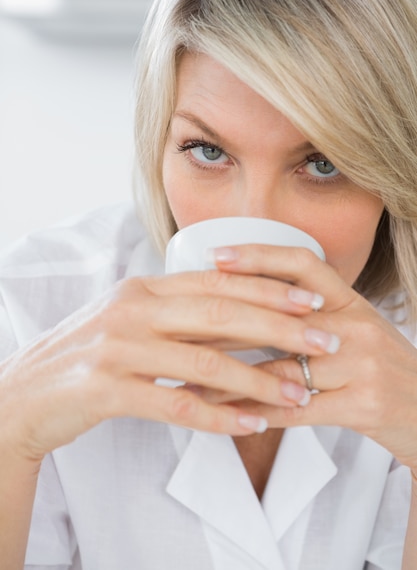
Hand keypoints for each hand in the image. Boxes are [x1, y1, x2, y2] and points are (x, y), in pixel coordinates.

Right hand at [0, 264, 329, 462]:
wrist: (27, 392)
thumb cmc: (90, 355)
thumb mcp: (133, 319)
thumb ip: (180, 313)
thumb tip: (241, 313)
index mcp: (144, 287)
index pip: (218, 281)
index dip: (269, 288)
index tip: (313, 299)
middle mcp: (133, 308)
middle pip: (220, 312)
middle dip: (279, 326)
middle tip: (324, 341)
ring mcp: (118, 348)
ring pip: (203, 361)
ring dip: (257, 379)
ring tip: (298, 392)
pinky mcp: (106, 389)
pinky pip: (174, 405)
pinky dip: (216, 417)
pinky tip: (249, 424)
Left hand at [204, 244, 416, 470]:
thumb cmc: (378, 366)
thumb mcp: (352, 328)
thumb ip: (309, 313)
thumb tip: (248, 301)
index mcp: (351, 300)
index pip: (302, 263)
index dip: (258, 256)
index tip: (215, 255)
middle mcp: (357, 326)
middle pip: (282, 315)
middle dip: (226, 319)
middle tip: (181, 323)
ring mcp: (363, 366)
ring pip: (281, 368)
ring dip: (229, 377)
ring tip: (187, 381)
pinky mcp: (364, 406)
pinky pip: (297, 409)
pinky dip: (257, 412)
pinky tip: (225, 415)